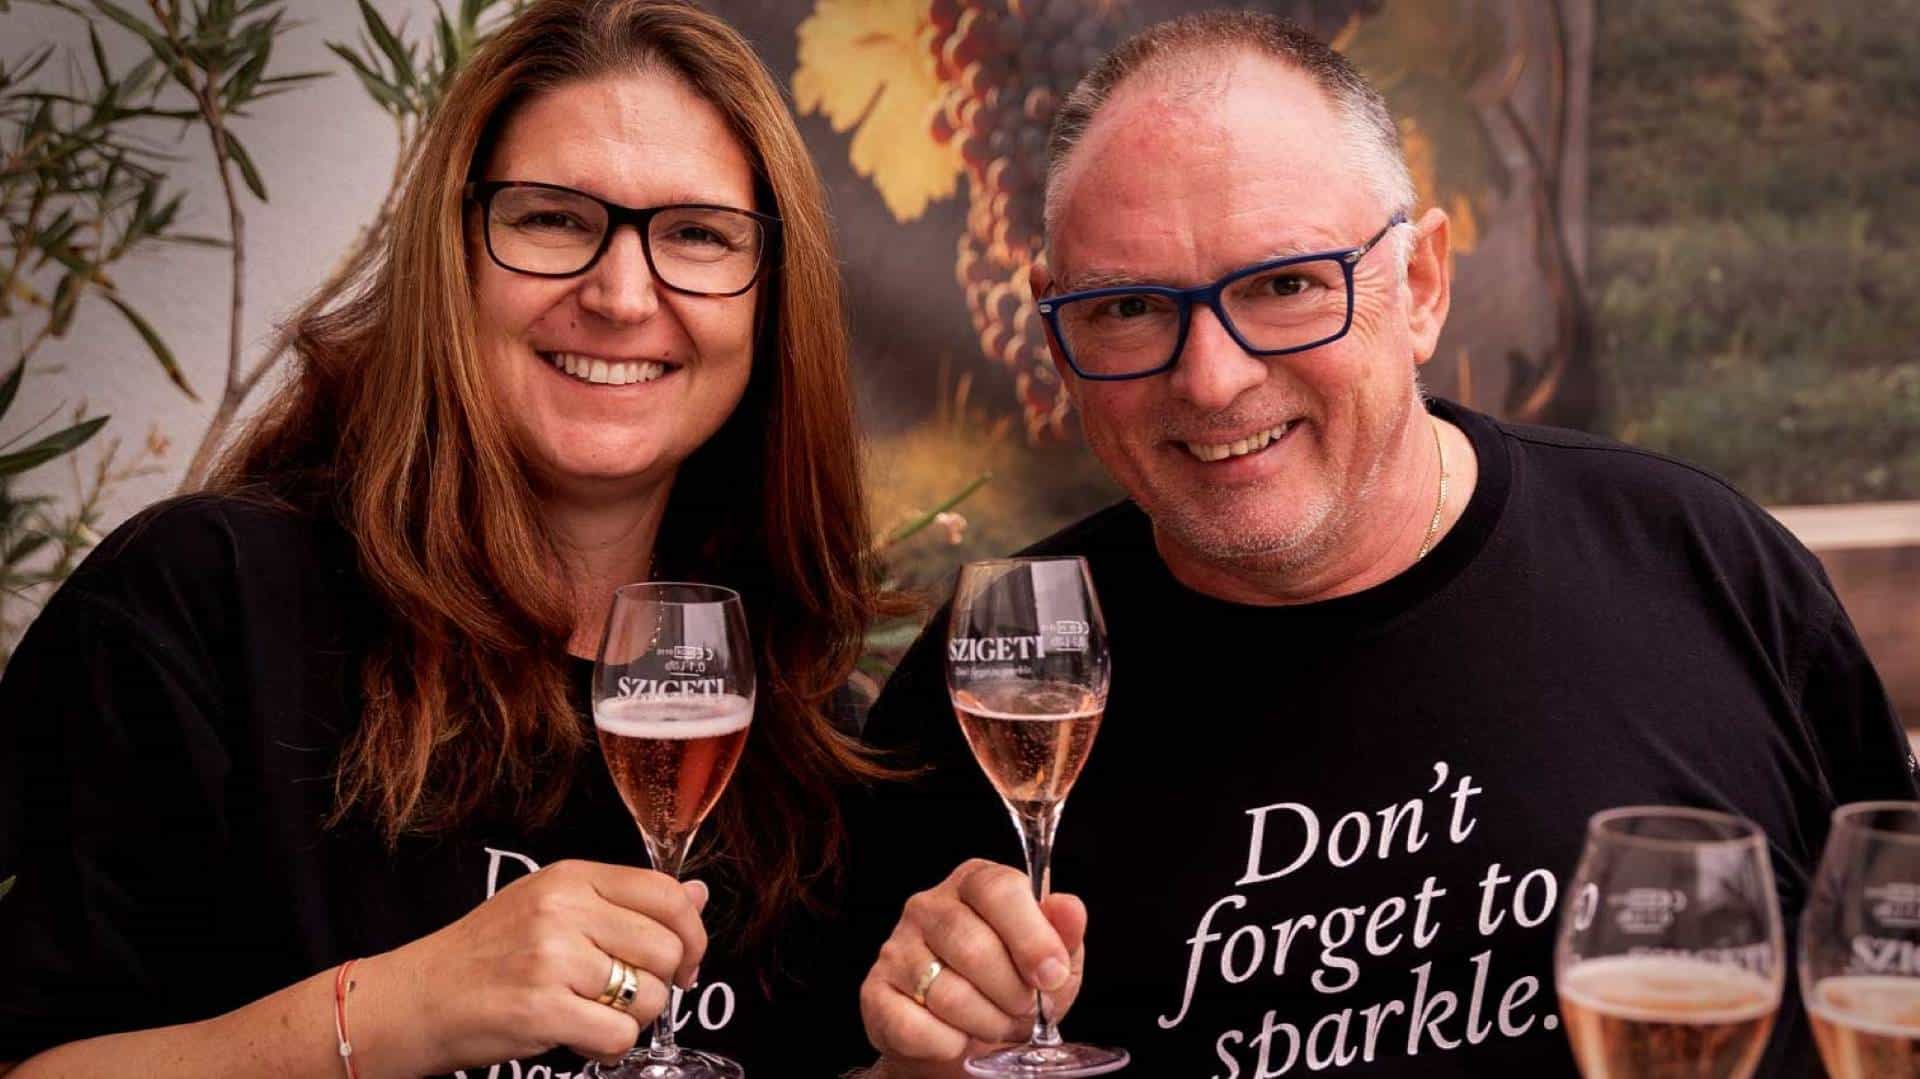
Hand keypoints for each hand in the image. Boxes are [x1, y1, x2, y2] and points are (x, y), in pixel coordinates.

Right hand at [359, 859, 708, 1075]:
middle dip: (661, 983)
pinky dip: (609, 1047)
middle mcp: (563, 911)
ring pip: (647, 997)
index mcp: (572, 878)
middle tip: (631, 996)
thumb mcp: (554, 906)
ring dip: (631, 1018)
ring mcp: (551, 960)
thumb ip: (627, 901)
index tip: (682, 960)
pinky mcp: (540, 1010)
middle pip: (665, 949)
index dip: (691, 933)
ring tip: (592, 1014)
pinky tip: (581, 1037)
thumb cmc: (488, 954)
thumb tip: (698, 895)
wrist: (417, 997)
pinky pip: (619, 1036)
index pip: (666, 894)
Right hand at [860, 859, 1086, 1064]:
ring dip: (985, 1023)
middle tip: (1022, 1009)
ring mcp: (895, 947)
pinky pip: (915, 1026)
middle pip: (973, 946)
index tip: (1051, 976)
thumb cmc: (1011, 990)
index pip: (999, 889)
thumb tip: (1068, 908)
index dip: (1031, 937)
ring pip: (948, 993)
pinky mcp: (874, 992)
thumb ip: (1063, 933)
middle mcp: (928, 906)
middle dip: (1011, 993)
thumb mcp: (1053, 961)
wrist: (965, 1043)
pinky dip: (948, 1044)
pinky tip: (957, 1037)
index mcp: (975, 883)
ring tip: (993, 1023)